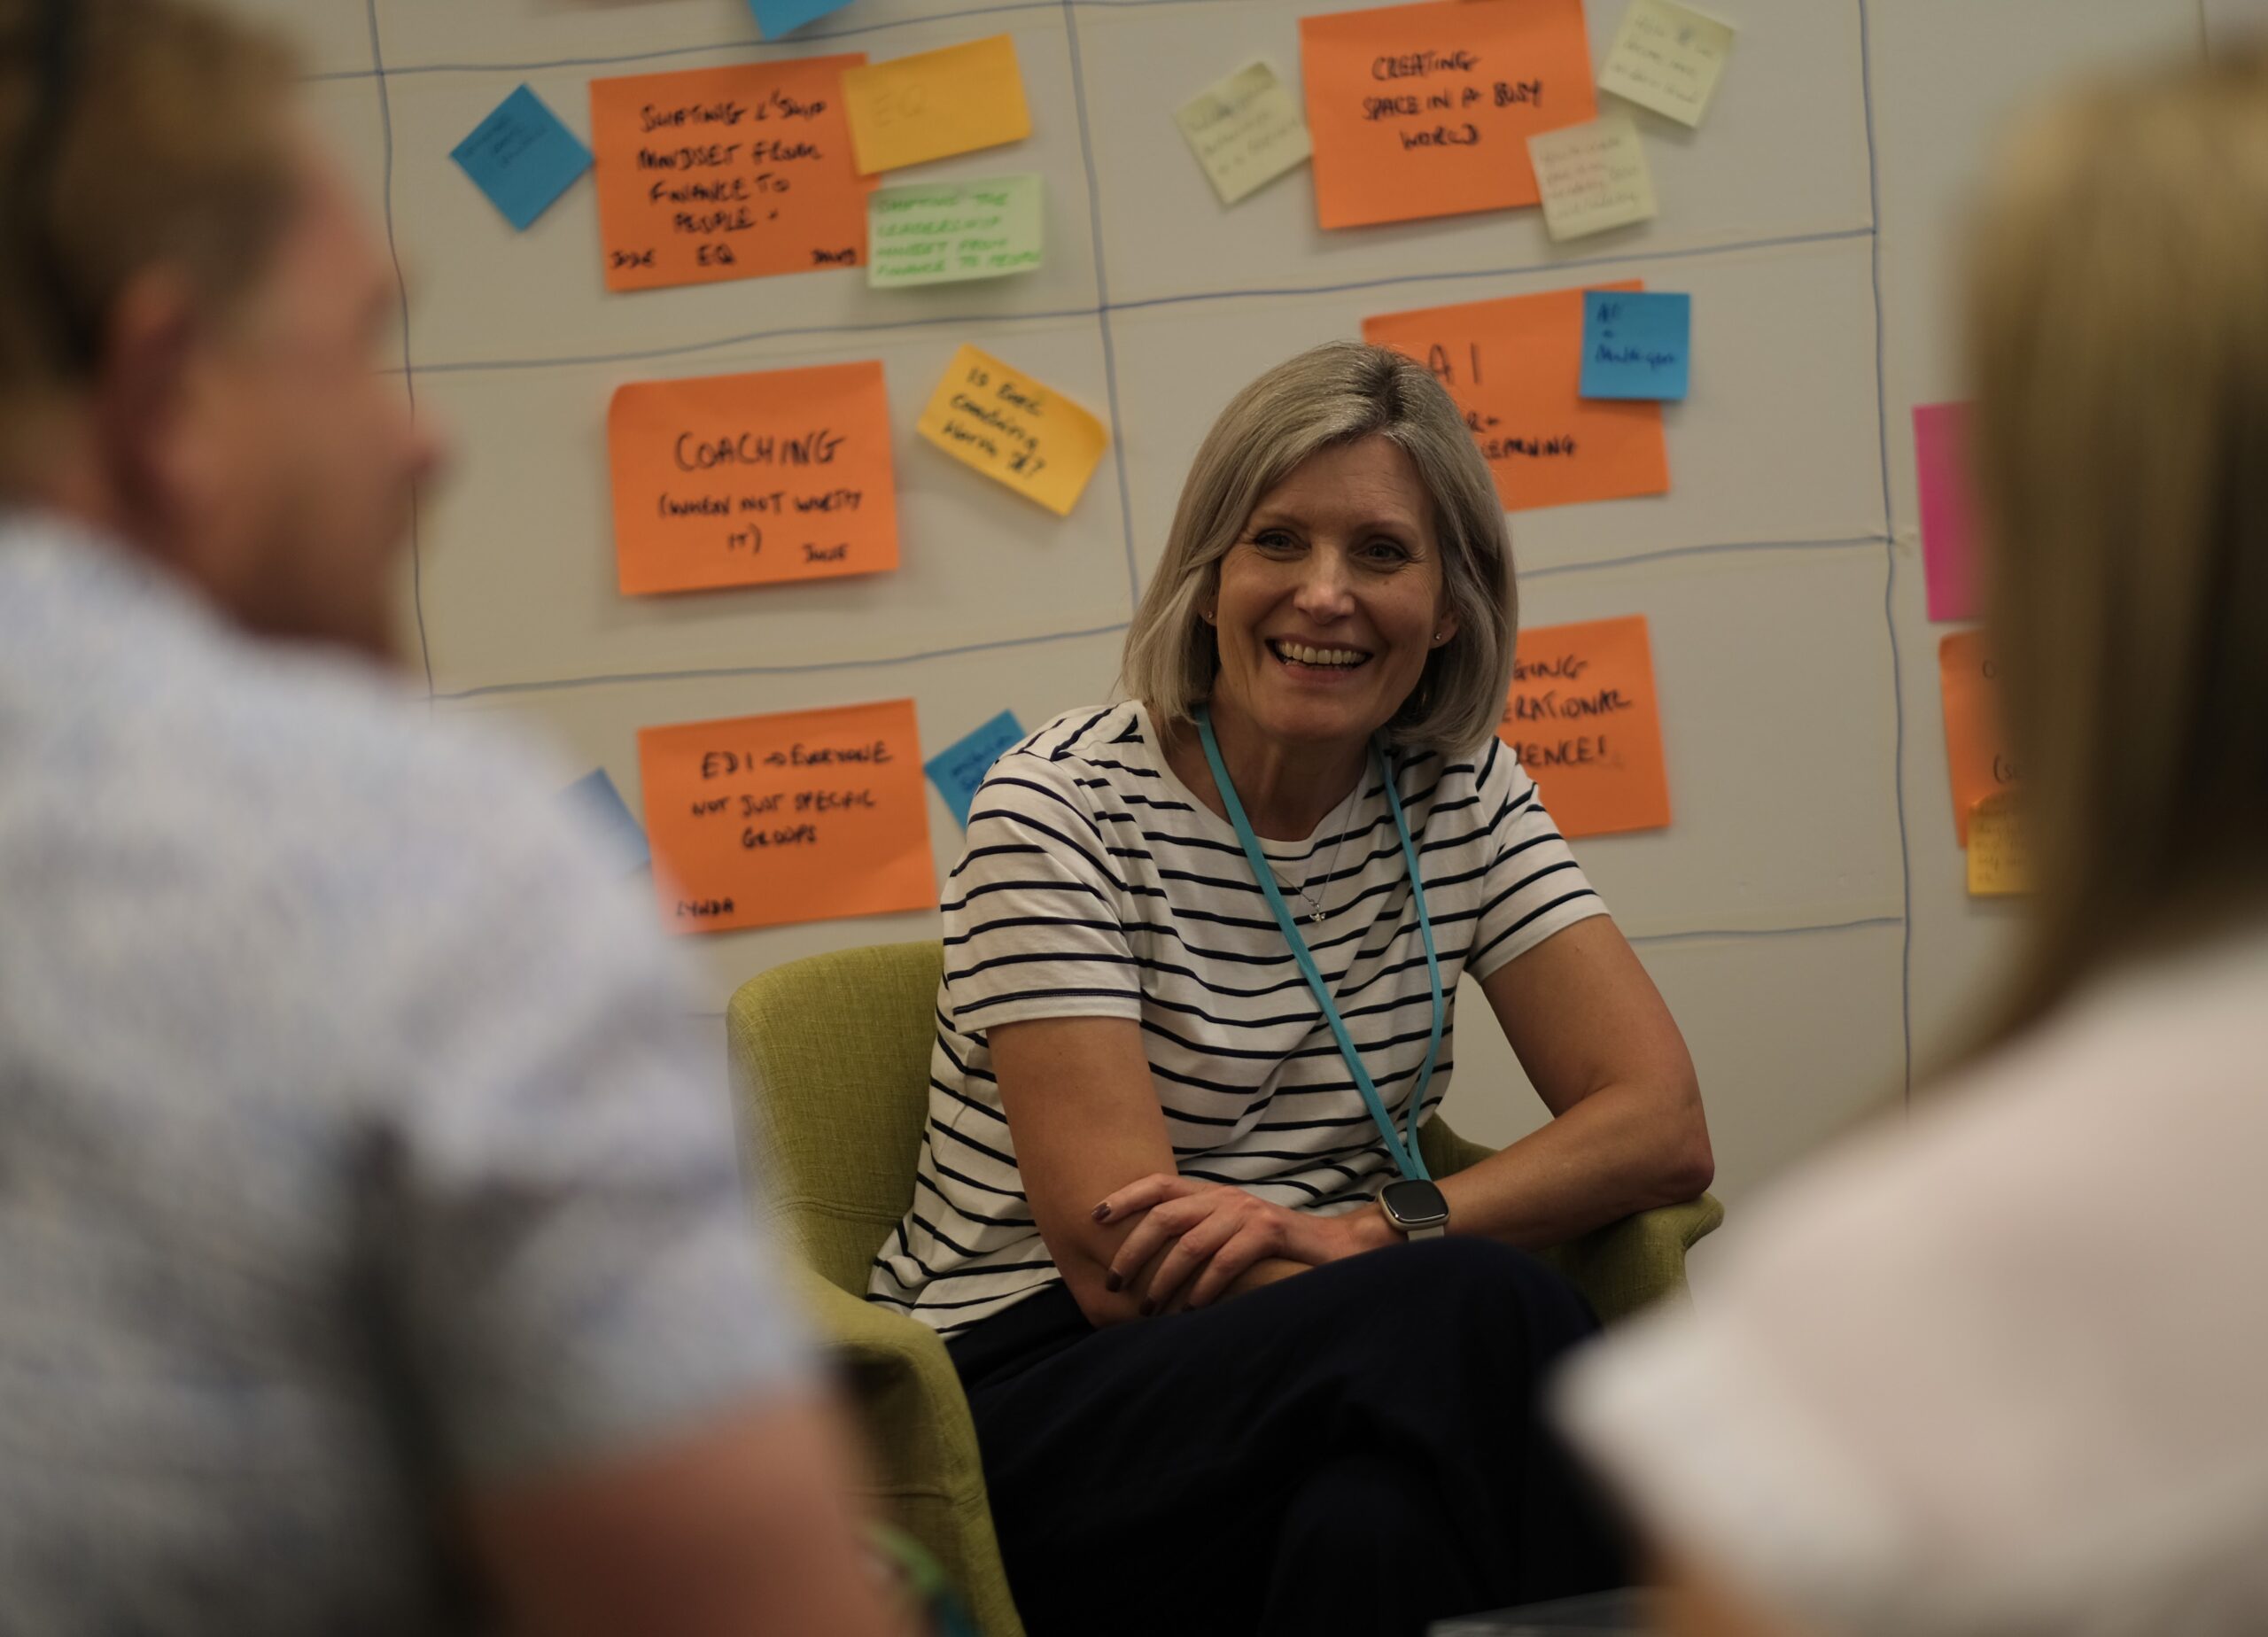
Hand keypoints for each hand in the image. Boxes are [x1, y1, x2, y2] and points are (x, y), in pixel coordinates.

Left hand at [1093, 1174, 1379, 1314]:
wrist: (1333, 1247)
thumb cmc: (1271, 1250)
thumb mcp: (1228, 1232)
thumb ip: (1196, 1236)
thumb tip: (1146, 1264)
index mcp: (1211, 1194)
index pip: (1159, 1184)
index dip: (1124, 1197)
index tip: (1094, 1217)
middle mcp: (1225, 1197)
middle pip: (1165, 1216)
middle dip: (1132, 1250)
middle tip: (1114, 1282)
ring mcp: (1247, 1213)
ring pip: (1191, 1242)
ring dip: (1164, 1278)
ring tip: (1149, 1308)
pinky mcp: (1269, 1232)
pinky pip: (1225, 1261)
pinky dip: (1204, 1288)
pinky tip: (1192, 1309)